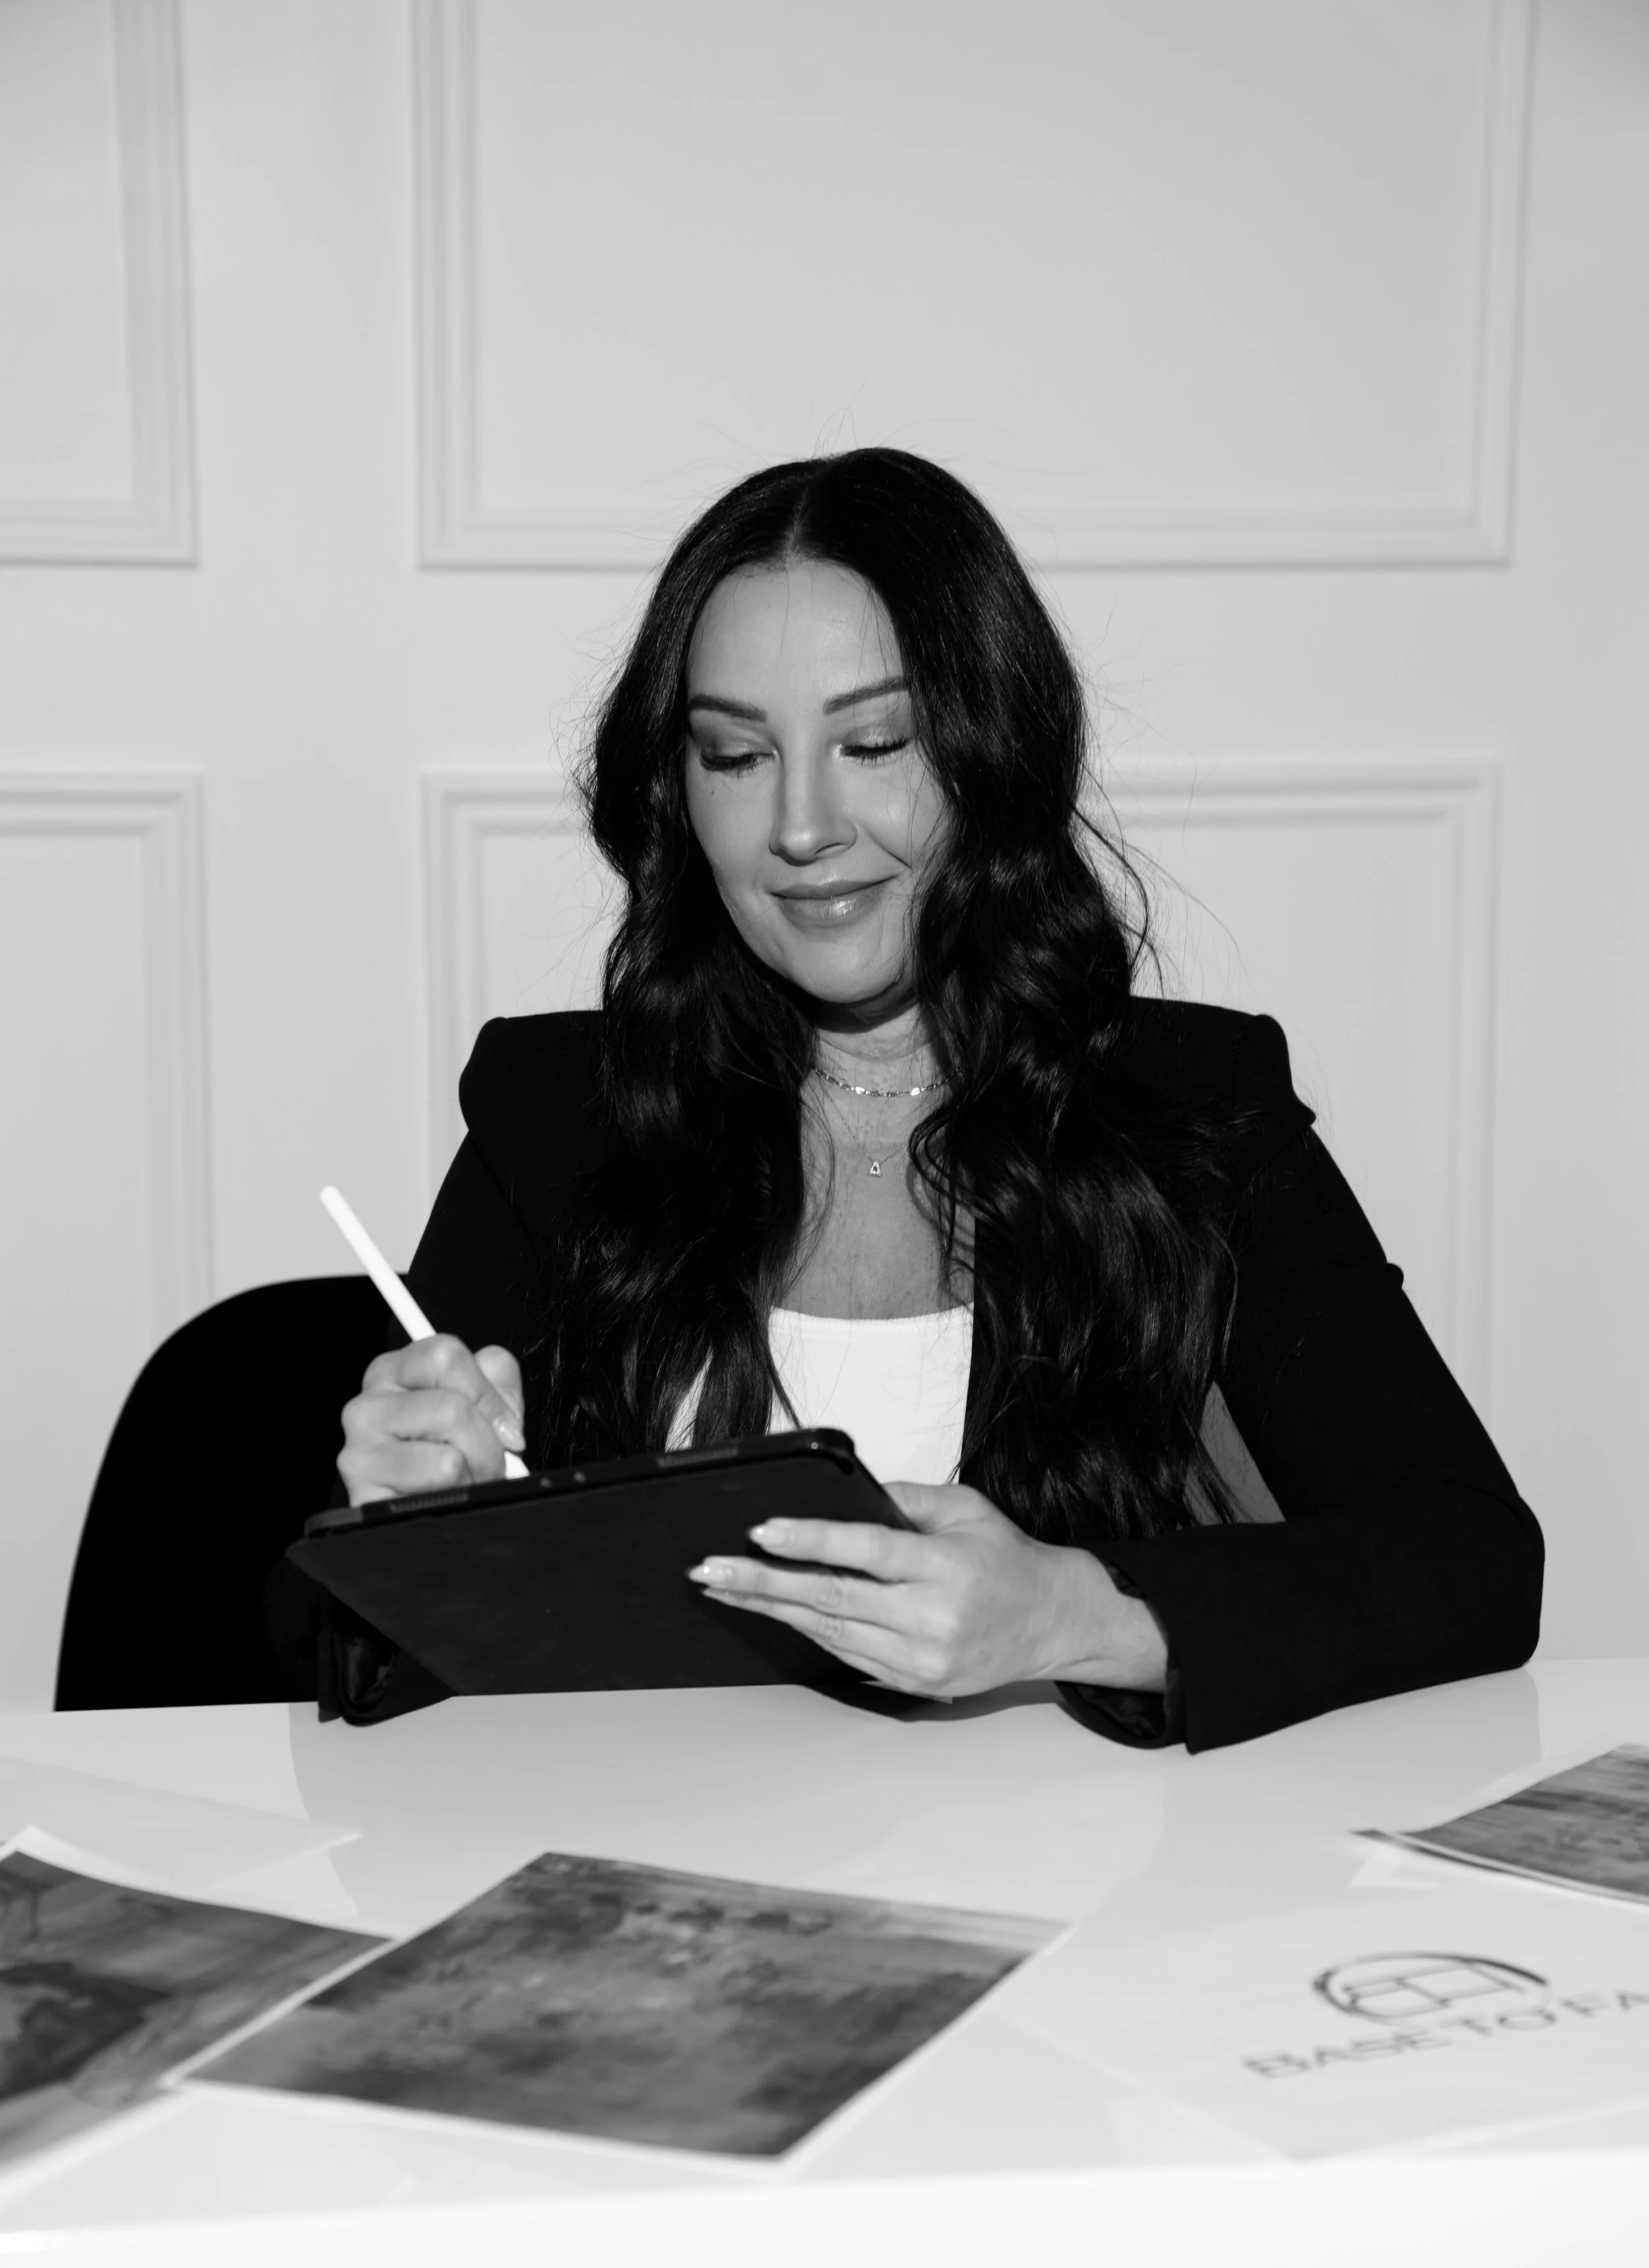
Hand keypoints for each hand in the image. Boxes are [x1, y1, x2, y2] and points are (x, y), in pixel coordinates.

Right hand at [338, 1335, 525, 1505]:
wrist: (429, 1514)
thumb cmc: (453, 1453)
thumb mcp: (481, 1402)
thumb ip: (496, 1380)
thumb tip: (502, 1414)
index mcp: (391, 1372)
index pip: (445, 1355)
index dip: (488, 1394)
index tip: (505, 1425)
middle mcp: (366, 1407)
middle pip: (452, 1407)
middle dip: (488, 1443)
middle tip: (488, 1461)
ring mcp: (359, 1453)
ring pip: (449, 1456)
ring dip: (475, 1474)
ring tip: (465, 1480)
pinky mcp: (365, 1497)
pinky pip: (437, 1492)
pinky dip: (459, 1498)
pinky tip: (445, 1498)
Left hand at [685, 1480, 1167, 1698]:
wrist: (1050, 1623)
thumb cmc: (1005, 1559)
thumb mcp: (966, 1509)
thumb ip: (905, 1499)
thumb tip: (841, 1491)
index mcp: (946, 1567)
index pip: (866, 1552)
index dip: (810, 1541)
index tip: (760, 1531)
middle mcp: (932, 1619)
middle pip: (832, 1599)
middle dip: (763, 1583)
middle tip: (711, 1569)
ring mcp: (921, 1659)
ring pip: (830, 1632)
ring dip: (771, 1609)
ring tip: (725, 1587)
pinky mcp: (913, 1683)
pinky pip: (846, 1654)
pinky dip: (806, 1630)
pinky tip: (773, 1610)